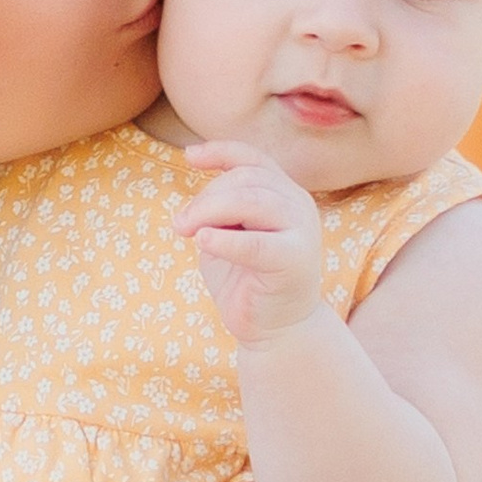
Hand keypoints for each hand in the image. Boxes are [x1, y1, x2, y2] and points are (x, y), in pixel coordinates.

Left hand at [175, 141, 327, 348]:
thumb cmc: (247, 280)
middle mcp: (298, 204)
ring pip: (250, 201)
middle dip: (205, 197)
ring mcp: (302, 230)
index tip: (189, 157)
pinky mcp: (295, 260)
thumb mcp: (228, 234)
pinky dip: (225, 240)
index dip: (220, 151)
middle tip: (179, 224)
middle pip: (245, 180)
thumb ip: (219, 209)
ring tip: (186, 232)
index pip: (253, 159)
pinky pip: (255, 243)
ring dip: (209, 212)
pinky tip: (203, 241)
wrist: (277, 329)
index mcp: (284, 193)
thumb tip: (195, 199)